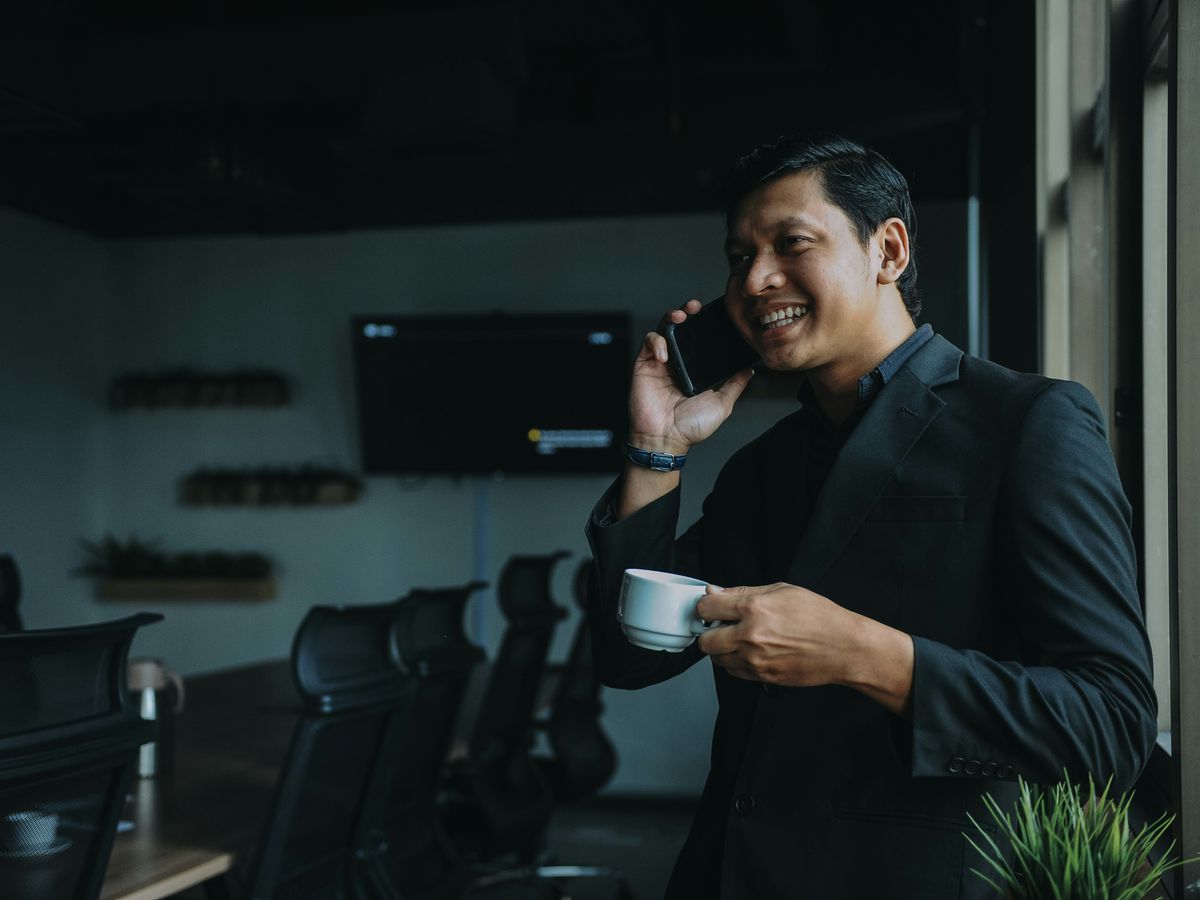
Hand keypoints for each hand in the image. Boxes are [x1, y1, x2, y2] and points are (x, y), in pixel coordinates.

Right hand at [628, 299, 753, 454]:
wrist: (665, 440)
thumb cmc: (690, 427)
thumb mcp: (722, 403)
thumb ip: (735, 384)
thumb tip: (751, 369)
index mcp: (695, 368)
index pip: (699, 338)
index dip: (705, 323)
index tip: (715, 314)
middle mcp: (677, 362)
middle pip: (681, 327)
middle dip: (687, 311)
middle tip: (695, 307)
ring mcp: (660, 362)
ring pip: (664, 329)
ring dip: (671, 317)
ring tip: (680, 316)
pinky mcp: (644, 365)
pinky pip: (649, 343)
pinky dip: (657, 342)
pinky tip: (665, 353)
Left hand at [696, 583, 914, 714]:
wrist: (843, 647)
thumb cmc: (818, 616)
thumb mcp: (782, 590)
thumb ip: (743, 592)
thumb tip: (715, 592)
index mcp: (753, 608)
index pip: (706, 608)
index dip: (705, 606)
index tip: (710, 607)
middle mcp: (750, 636)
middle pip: (705, 640)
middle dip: (709, 631)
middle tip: (722, 625)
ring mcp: (755, 660)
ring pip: (717, 659)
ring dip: (722, 649)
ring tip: (740, 639)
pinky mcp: (762, 677)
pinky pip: (734, 672)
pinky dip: (736, 662)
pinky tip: (751, 652)